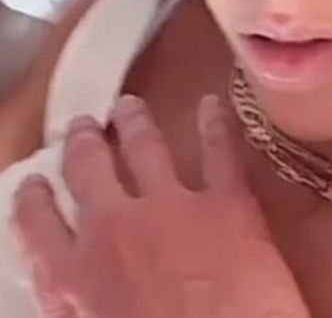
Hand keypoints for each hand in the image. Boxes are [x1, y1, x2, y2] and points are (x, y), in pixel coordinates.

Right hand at [9, 95, 309, 317]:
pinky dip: (217, 123)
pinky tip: (213, 104)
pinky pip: (220, 151)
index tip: (35, 183)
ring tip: (131, 107)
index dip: (34, 198)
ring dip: (135, 123)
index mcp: (73, 274)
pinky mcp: (228, 202)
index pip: (37, 225)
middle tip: (84, 125)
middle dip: (83, 143)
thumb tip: (72, 293)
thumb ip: (77, 304)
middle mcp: (114, 228)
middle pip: (88, 170)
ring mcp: (171, 207)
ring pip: (145, 149)